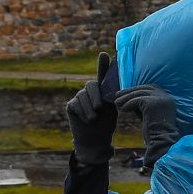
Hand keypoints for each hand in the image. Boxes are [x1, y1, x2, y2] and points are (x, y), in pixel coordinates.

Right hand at [65, 51, 118, 165]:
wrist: (96, 139)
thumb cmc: (106, 123)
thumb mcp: (113, 108)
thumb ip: (114, 95)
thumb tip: (121, 88)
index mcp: (102, 89)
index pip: (102, 73)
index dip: (102, 64)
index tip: (104, 54)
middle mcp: (89, 90)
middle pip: (91, 85)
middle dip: (96, 96)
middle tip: (99, 108)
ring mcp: (79, 97)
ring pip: (83, 96)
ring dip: (90, 109)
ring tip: (94, 118)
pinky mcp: (71, 105)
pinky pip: (76, 104)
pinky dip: (83, 113)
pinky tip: (87, 120)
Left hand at [114, 84, 181, 171]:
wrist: (162, 143)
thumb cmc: (156, 133)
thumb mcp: (150, 115)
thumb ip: (143, 106)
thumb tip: (130, 100)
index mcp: (168, 99)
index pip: (151, 88)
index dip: (138, 89)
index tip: (127, 93)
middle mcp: (166, 97)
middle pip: (145, 88)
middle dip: (130, 91)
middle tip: (118, 94)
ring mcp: (160, 99)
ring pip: (139, 93)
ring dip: (126, 97)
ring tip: (116, 103)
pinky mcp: (153, 103)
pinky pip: (137, 100)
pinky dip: (128, 104)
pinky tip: (123, 109)